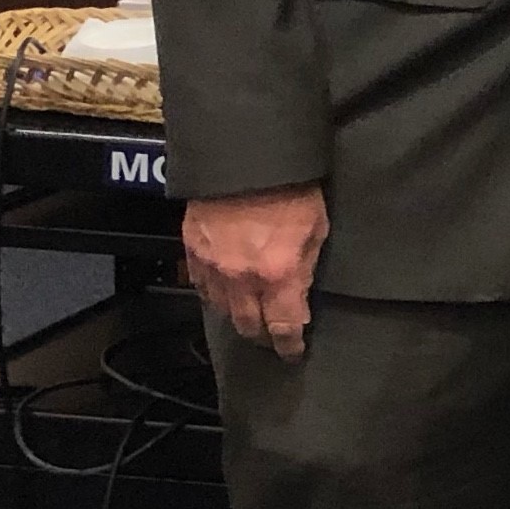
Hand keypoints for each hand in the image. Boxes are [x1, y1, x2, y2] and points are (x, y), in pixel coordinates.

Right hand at [184, 185, 329, 360]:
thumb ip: (306, 266)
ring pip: (222, 310)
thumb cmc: (291, 188)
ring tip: (249, 315)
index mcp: (279, 276)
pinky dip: (213, 294)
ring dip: (238, 315)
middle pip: (249, 326)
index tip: (293, 352)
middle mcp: (243, 280)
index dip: (289, 345)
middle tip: (271, 336)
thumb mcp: (317, 229)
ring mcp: (213, 267)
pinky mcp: (193, 250)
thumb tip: (300, 292)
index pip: (283, 327)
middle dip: (262, 335)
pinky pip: (201, 286)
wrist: (245, 156)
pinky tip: (223, 291)